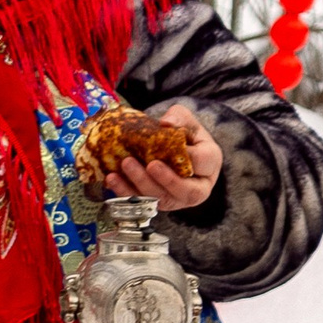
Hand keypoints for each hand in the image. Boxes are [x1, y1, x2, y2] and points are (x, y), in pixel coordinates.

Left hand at [103, 99, 220, 212]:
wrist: (172, 150)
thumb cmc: (184, 135)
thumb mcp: (186, 121)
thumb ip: (179, 118)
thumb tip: (166, 123)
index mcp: (210, 163)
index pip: (203, 162)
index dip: (189, 157)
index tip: (173, 148)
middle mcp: (198, 187)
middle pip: (185, 191)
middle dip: (166, 180)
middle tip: (149, 164)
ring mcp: (177, 199)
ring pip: (162, 199)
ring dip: (141, 185)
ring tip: (125, 165)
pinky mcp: (158, 204)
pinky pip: (142, 202)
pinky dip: (125, 191)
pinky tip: (112, 178)